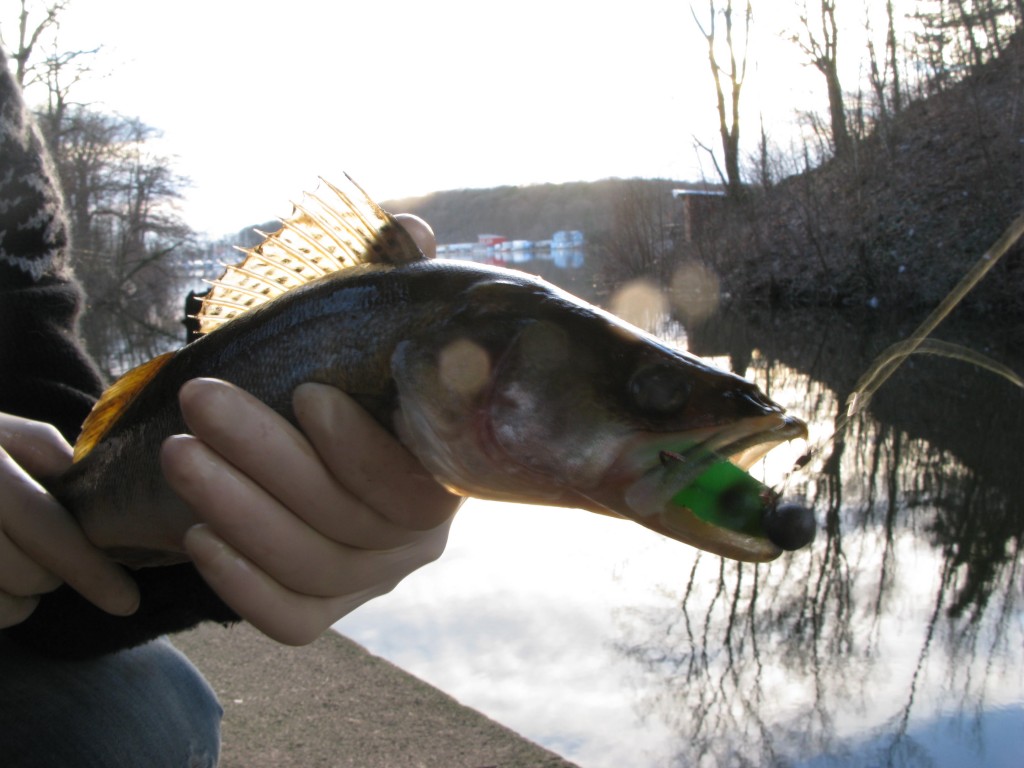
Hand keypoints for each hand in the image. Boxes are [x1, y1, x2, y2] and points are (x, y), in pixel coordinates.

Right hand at [0, 413, 139, 627]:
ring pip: (4, 606)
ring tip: (10, 567)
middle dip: (51, 577)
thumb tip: (94, 494)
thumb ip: (46, 454)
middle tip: (48, 561)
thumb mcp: (0, 433)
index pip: (47, 526)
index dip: (90, 568)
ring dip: (19, 601)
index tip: (127, 601)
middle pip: (29, 574)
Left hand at [158, 207, 457, 644]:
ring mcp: (369, 580)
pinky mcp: (324, 609)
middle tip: (199, 400)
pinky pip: (291, 620)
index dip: (360, 450)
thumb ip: (399, 282)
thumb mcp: (382, 327)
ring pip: (308, 567)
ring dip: (238, 513)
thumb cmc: (362, 380)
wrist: (336, 452)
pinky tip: (195, 538)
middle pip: (344, 522)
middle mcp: (416, 542)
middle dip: (266, 461)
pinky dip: (243, 588)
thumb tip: (407, 230)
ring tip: (179, 453)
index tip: (306, 393)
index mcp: (443, 477)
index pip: (410, 486)